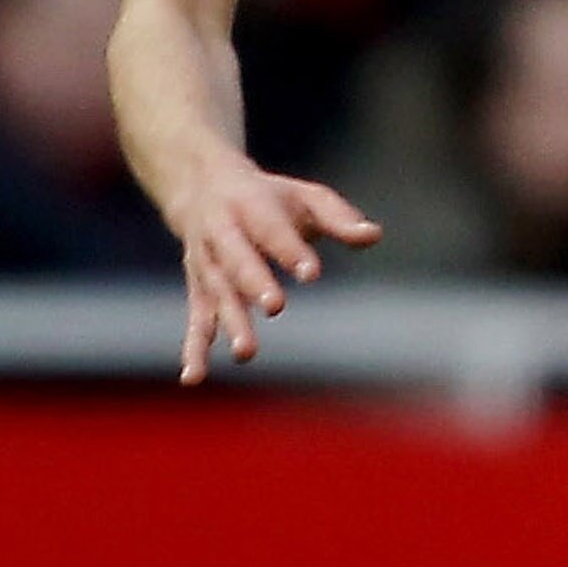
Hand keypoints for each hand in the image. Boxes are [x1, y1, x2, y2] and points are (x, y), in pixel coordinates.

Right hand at [163, 161, 381, 385]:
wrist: (203, 189)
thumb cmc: (270, 197)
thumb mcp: (306, 197)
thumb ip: (340, 217)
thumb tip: (374, 236)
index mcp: (251, 206)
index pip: (272, 230)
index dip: (291, 251)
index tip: (312, 272)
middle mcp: (221, 235)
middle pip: (238, 261)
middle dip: (255, 284)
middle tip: (276, 307)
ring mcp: (206, 266)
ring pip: (217, 295)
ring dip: (231, 323)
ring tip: (247, 353)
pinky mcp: (199, 291)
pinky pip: (195, 321)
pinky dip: (193, 349)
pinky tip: (193, 377)